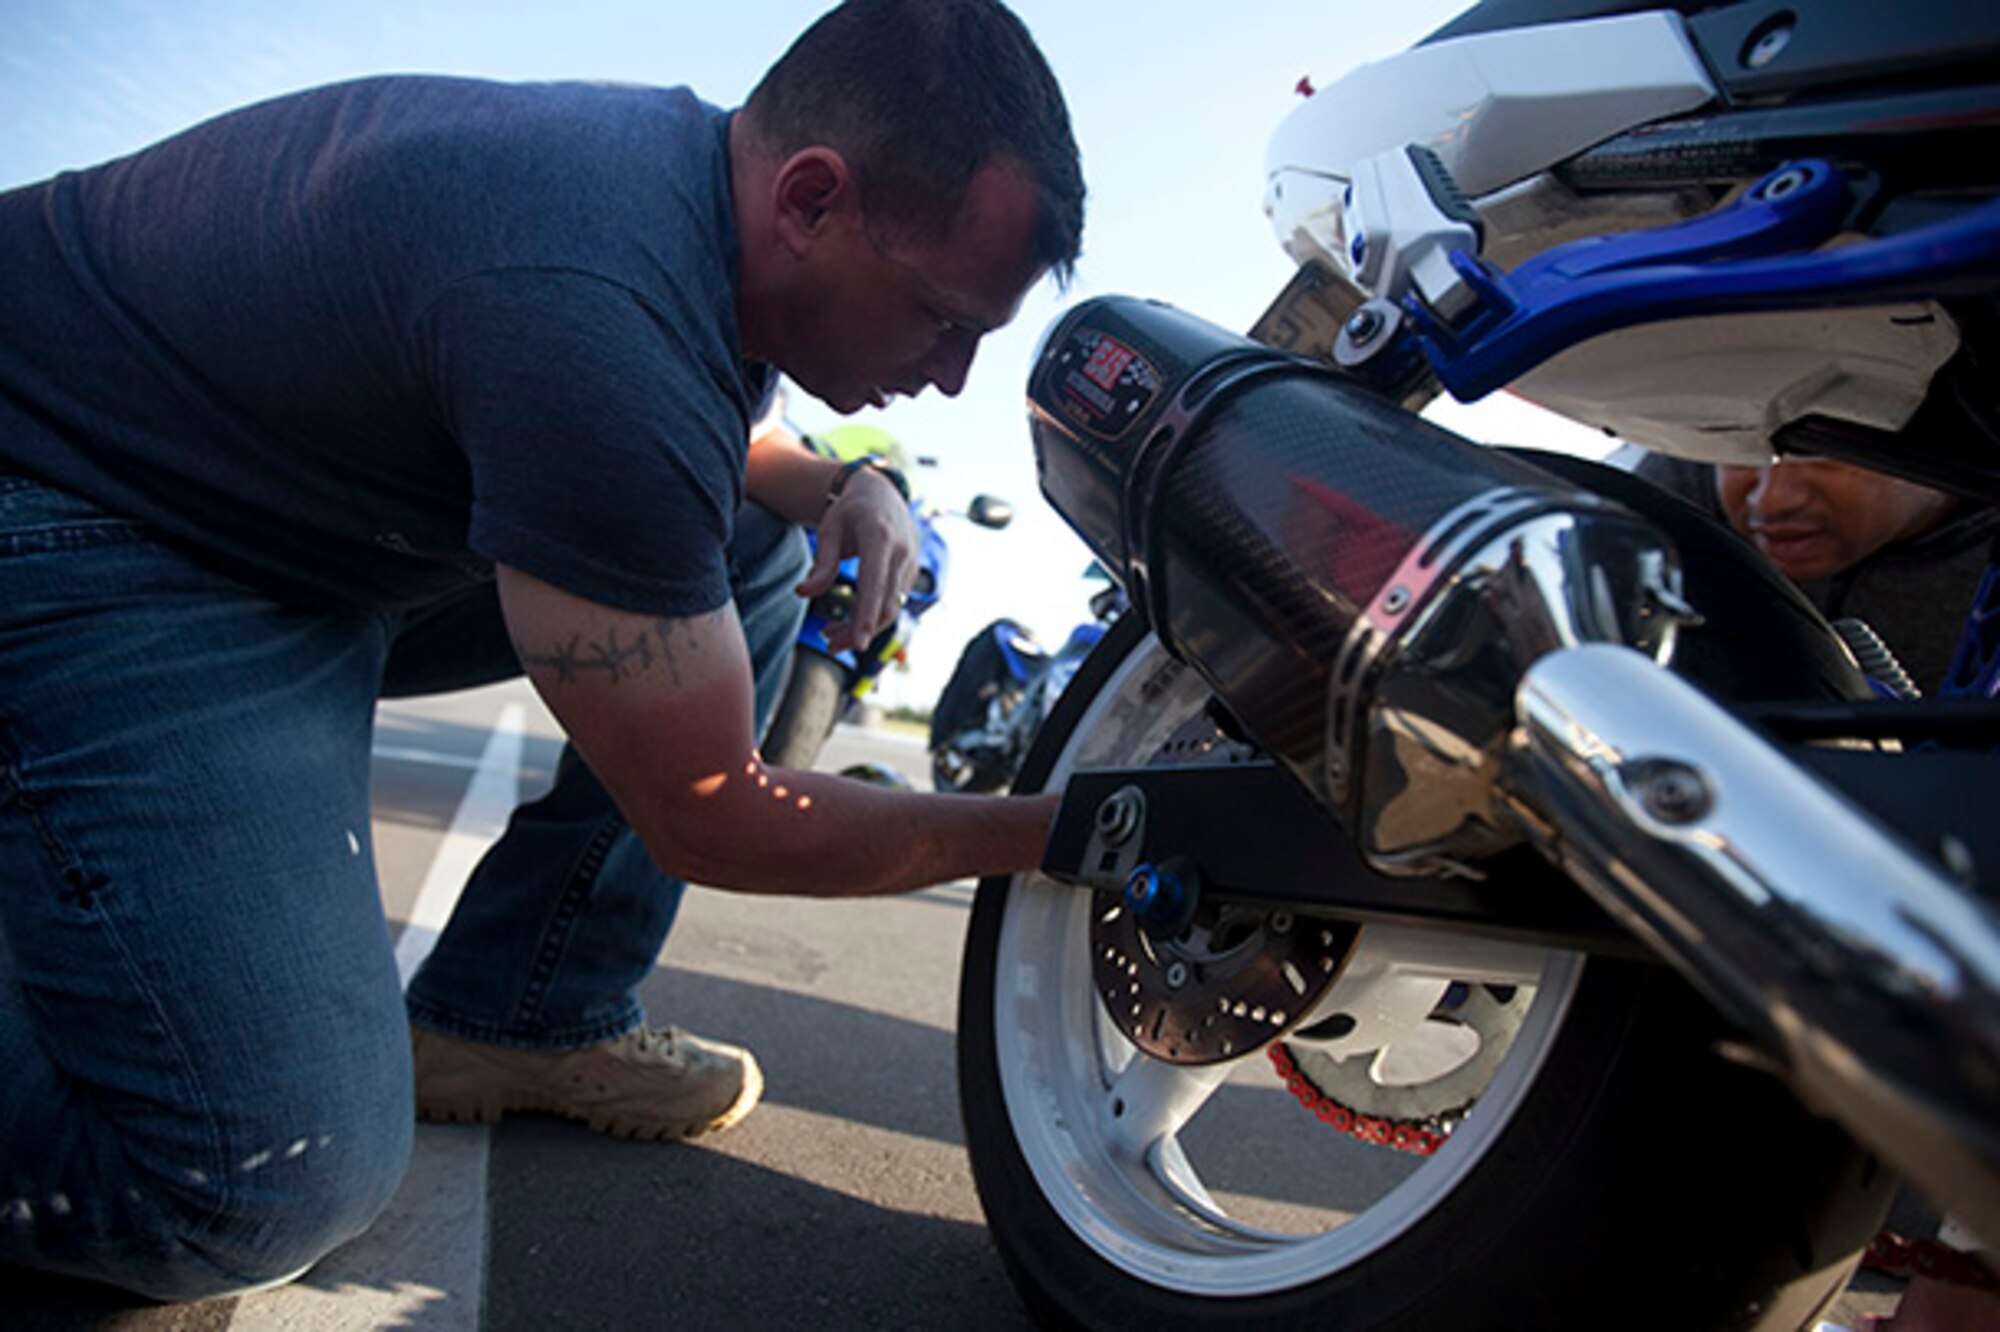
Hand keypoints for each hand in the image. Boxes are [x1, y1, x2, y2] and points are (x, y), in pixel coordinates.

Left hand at [798, 466, 918, 653]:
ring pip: (890, 610)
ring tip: (831, 636)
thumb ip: (821, 564)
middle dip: (859, 631)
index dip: (866, 617)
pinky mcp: (910, 574)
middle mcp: (901, 553)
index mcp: (880, 538)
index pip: (875, 586)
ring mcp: (910, 564)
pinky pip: (894, 603)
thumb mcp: (829, 531)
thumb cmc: (850, 512)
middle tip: (829, 644)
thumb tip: (802, 593)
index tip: (857, 645)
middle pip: (885, 606)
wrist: (882, 494)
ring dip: (863, 628)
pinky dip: (872, 618)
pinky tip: (848, 624)